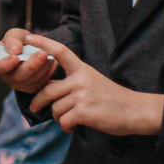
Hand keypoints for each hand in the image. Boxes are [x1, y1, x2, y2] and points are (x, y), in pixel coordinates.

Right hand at [0, 26, 59, 91]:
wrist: (33, 48)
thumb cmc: (20, 41)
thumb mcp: (15, 35)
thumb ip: (12, 39)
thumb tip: (15, 50)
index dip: (5, 64)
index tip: (15, 57)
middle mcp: (6, 76)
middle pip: (17, 76)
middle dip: (31, 65)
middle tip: (42, 54)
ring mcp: (19, 84)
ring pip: (31, 80)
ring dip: (42, 67)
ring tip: (49, 54)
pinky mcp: (32, 88)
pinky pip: (40, 83)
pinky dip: (47, 71)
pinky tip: (51, 61)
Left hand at [27, 35, 163, 135]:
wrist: (135, 111)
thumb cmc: (112, 98)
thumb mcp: (93, 81)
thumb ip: (73, 82)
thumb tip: (49, 91)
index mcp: (83, 69)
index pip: (61, 51)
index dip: (43, 43)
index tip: (28, 36)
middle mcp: (81, 79)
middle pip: (47, 90)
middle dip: (38, 102)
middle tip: (34, 107)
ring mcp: (82, 95)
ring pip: (55, 108)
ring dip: (58, 118)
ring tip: (68, 120)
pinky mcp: (84, 112)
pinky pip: (63, 121)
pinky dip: (66, 127)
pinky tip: (73, 127)